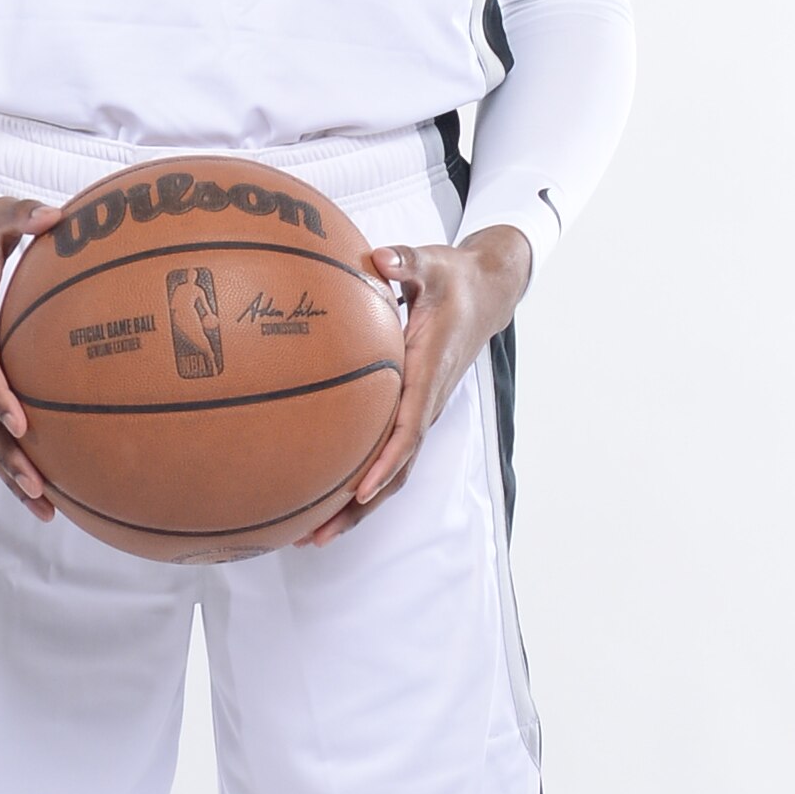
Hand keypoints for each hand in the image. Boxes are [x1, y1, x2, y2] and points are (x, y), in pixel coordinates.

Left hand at [302, 225, 530, 545]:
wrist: (486, 294)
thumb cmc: (454, 280)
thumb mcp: (433, 262)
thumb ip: (407, 261)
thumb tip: (381, 258)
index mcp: (429, 374)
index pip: (410, 428)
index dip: (386, 461)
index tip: (361, 489)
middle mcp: (426, 403)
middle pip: (395, 469)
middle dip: (357, 507)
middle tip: (315, 534)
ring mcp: (419, 411)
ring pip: (390, 471)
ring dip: (353, 508)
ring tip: (309, 534)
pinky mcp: (411, 410)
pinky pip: (384, 455)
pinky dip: (356, 482)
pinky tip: (319, 494)